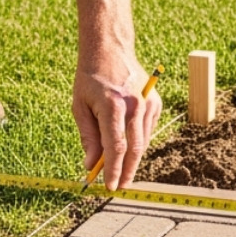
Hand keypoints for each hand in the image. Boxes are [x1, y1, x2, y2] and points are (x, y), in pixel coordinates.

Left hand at [73, 58, 161, 191]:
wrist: (110, 49)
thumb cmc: (90, 78)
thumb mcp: (80, 106)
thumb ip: (87, 137)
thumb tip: (90, 164)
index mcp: (112, 106)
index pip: (116, 148)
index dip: (113, 170)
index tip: (109, 186)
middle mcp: (135, 105)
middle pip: (135, 149)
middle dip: (126, 172)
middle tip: (118, 186)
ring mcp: (148, 103)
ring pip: (143, 142)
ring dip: (132, 159)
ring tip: (120, 171)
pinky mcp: (156, 102)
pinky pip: (148, 130)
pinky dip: (138, 141)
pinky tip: (127, 143)